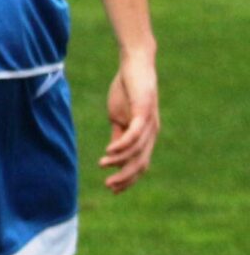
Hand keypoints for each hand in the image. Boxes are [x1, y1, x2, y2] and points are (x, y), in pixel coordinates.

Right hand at [100, 51, 158, 192]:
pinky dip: (122, 146)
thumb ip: (118, 135)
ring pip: (137, 151)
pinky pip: (134, 135)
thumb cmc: (126, 89)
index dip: (127, 179)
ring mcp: (149, 124)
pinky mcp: (144, 112)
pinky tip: (109, 151)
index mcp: (146, 136)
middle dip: (126, 178)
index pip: (139, 164)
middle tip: (109, 186)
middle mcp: (151, 133)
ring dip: (120, 162)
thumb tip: (113, 154)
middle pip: (141, 163)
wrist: (134, 65)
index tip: (112, 189)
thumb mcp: (119, 117)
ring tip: (102, 165)